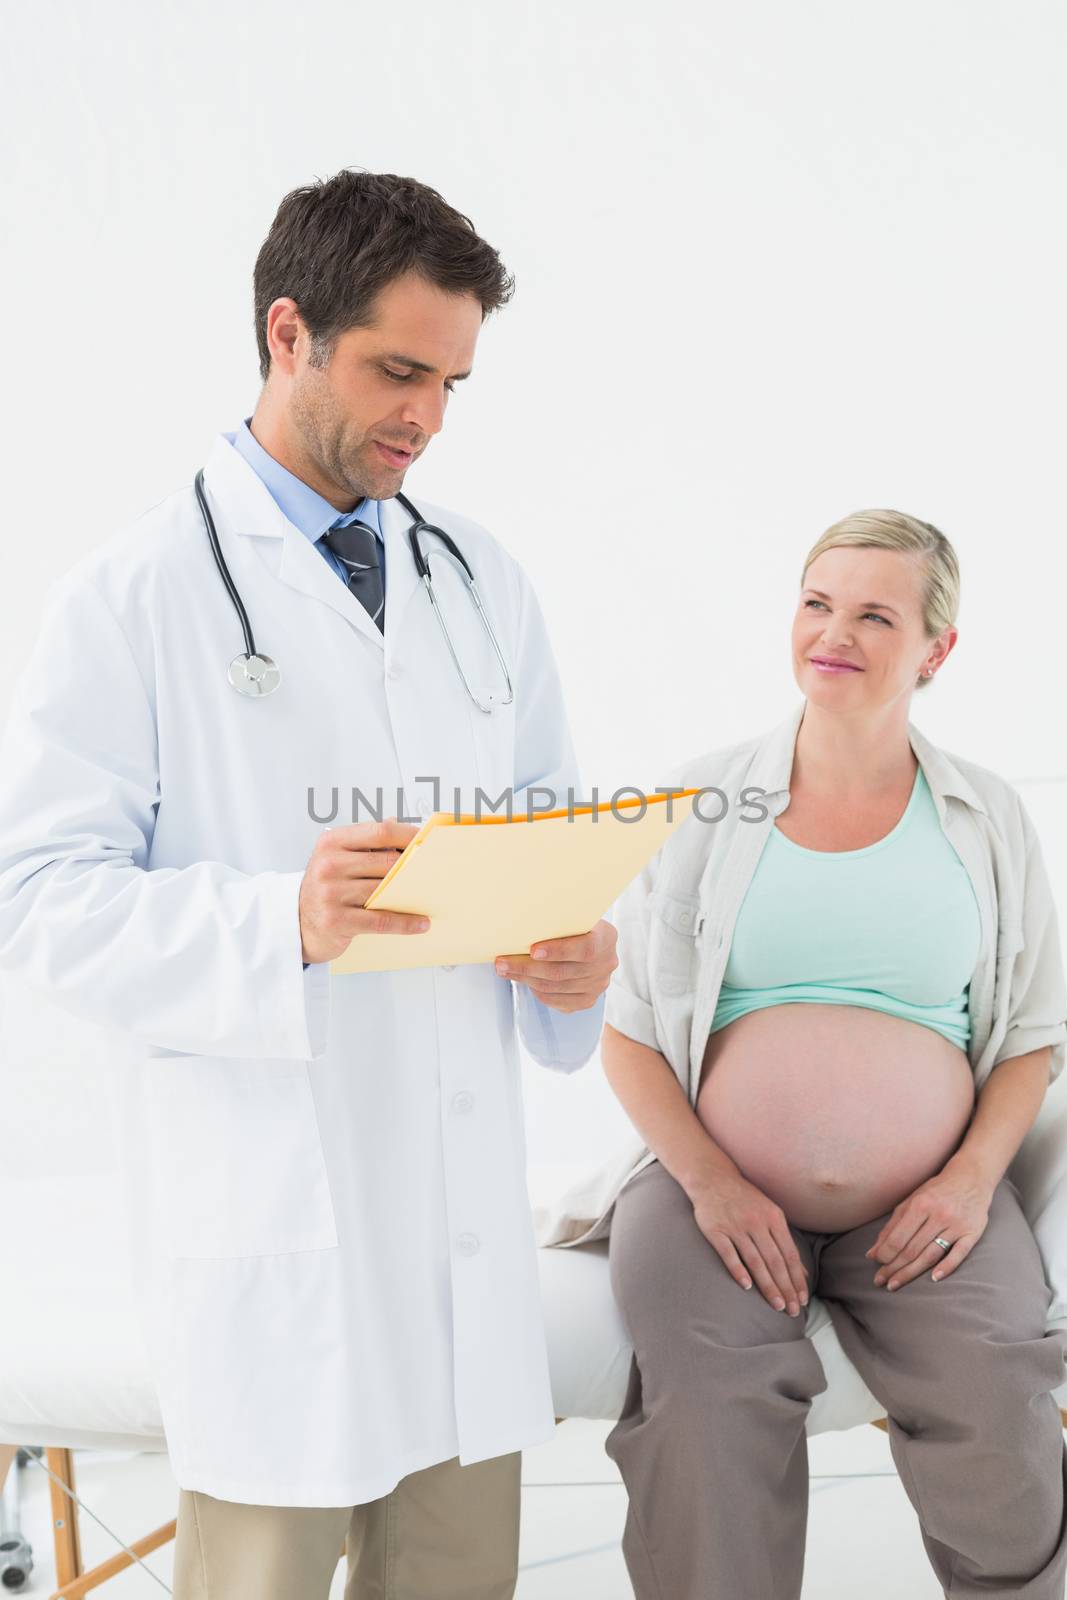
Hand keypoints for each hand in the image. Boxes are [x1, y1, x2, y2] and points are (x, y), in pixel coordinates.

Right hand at [299, 820, 428, 963]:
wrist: (297, 921)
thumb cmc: (325, 886)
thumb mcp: (337, 857)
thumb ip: (366, 842)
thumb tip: (398, 823)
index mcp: (332, 842)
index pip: (379, 831)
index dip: (408, 835)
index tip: (428, 840)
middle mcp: (328, 865)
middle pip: (386, 862)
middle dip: (414, 867)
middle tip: (437, 870)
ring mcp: (330, 893)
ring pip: (384, 890)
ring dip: (413, 895)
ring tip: (433, 896)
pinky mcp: (336, 920)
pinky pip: (380, 920)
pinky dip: (405, 923)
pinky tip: (421, 923)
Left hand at [494, 920, 617, 1013]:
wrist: (589, 940)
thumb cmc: (573, 924)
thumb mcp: (572, 914)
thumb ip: (557, 918)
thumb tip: (521, 918)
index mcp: (606, 937)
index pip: (585, 948)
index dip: (559, 951)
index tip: (533, 950)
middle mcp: (606, 963)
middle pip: (564, 972)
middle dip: (528, 968)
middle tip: (502, 963)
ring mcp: (598, 985)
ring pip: (556, 988)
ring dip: (526, 980)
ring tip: (504, 970)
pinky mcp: (587, 1000)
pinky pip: (557, 1001)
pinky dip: (537, 992)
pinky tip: (523, 980)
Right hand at [690, 1171, 809, 1315]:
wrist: (714, 1179)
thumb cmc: (746, 1200)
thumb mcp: (771, 1214)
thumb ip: (785, 1242)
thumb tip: (803, 1272)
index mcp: (774, 1218)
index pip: (789, 1255)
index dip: (797, 1279)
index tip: (802, 1300)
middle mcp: (756, 1222)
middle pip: (775, 1261)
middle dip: (785, 1287)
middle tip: (792, 1310)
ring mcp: (735, 1226)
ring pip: (755, 1261)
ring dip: (767, 1285)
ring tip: (776, 1305)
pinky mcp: (716, 1231)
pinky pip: (729, 1254)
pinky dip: (738, 1270)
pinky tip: (747, 1287)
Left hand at [864, 1159, 994, 1289]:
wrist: (971, 1178)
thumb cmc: (936, 1191)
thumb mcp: (911, 1201)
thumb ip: (892, 1226)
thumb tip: (873, 1252)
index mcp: (920, 1204)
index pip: (898, 1237)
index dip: (885, 1254)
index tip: (875, 1265)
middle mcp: (938, 1215)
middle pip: (912, 1249)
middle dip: (894, 1268)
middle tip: (881, 1281)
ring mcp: (956, 1225)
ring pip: (931, 1255)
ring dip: (911, 1272)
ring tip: (895, 1284)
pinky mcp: (973, 1233)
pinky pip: (959, 1254)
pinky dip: (946, 1267)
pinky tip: (933, 1278)